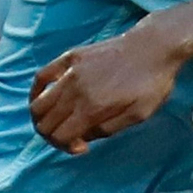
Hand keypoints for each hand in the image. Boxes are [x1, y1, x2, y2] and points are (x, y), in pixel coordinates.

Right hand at [30, 17, 189, 153]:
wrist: (155, 46)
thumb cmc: (153, 82)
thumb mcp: (139, 115)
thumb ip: (108, 130)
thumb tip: (83, 137)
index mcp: (92, 107)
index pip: (60, 136)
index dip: (67, 147)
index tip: (83, 146)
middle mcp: (75, 90)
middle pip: (45, 123)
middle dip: (54, 137)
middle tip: (71, 136)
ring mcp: (70, 71)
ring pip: (38, 104)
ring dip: (42, 119)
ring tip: (60, 122)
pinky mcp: (71, 57)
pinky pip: (41, 77)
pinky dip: (37, 92)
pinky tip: (45, 100)